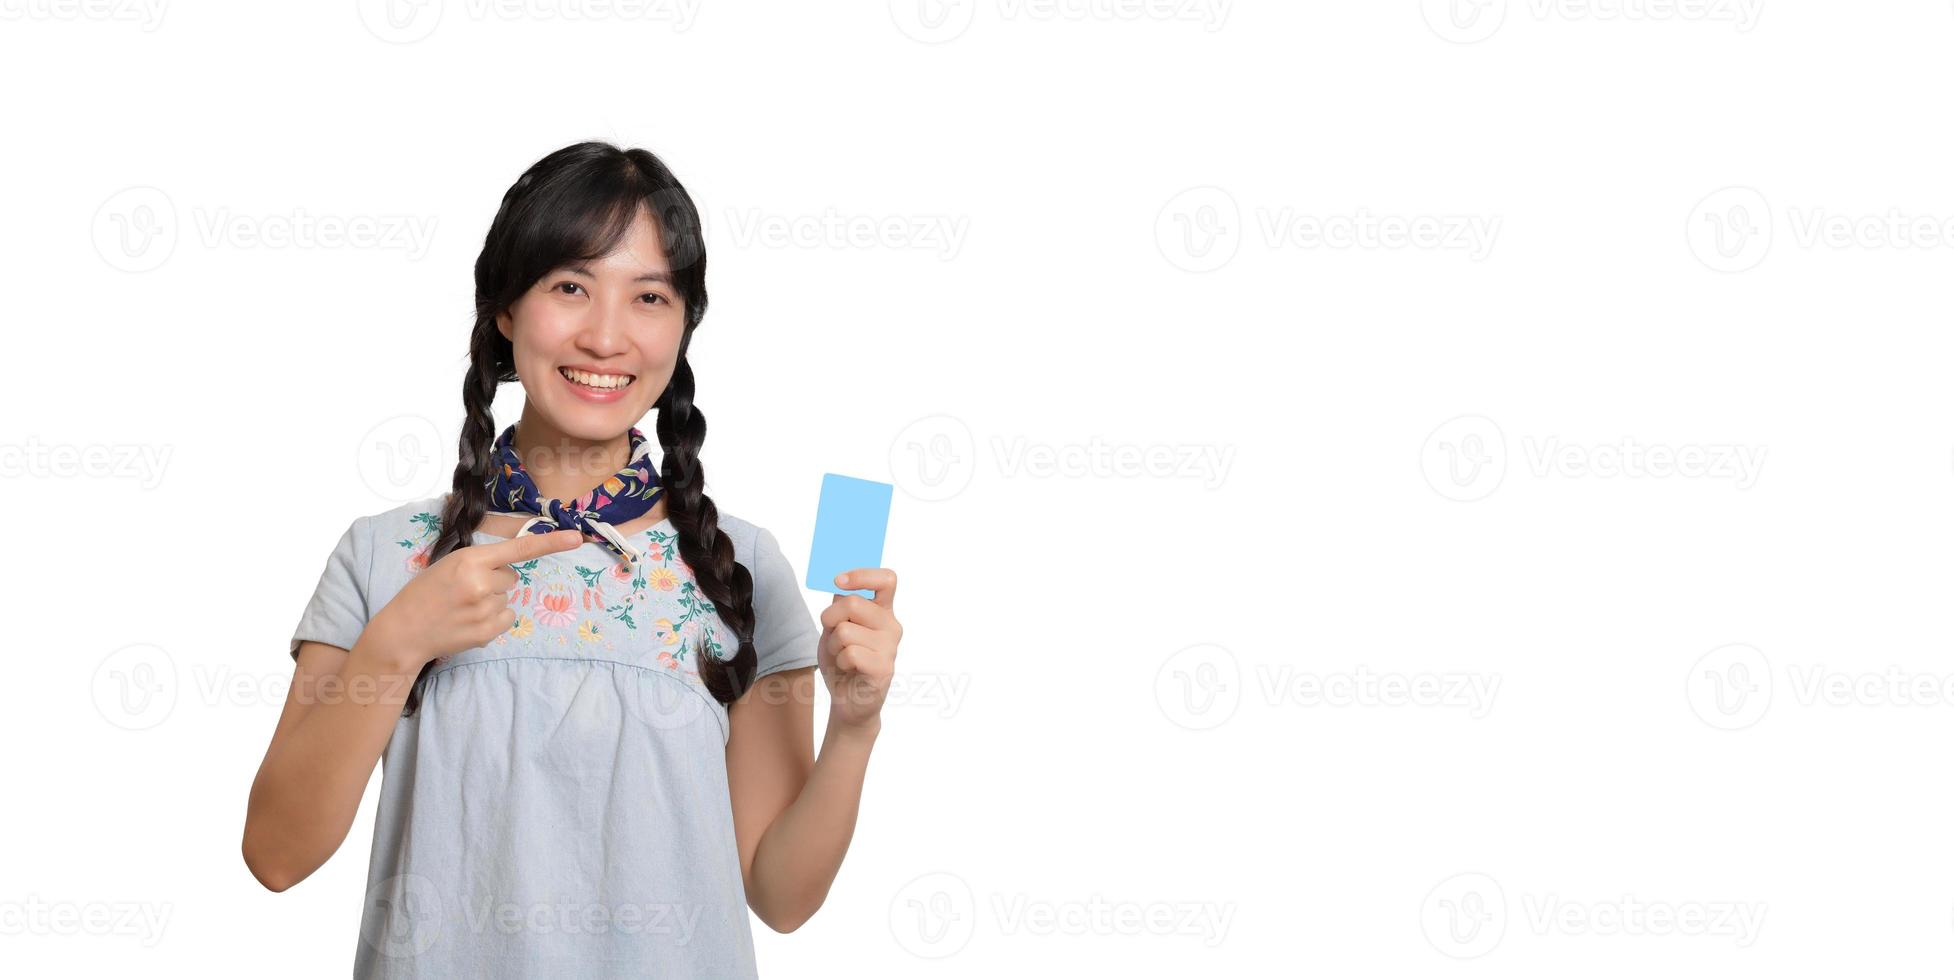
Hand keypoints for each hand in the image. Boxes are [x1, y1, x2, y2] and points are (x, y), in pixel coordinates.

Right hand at [368, 529, 584, 668]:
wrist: (403, 631)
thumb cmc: (424, 593)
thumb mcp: (448, 565)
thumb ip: (479, 562)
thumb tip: (509, 568)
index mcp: (469, 560)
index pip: (518, 549)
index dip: (550, 542)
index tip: (576, 538)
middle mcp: (481, 583)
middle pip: (511, 577)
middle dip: (494, 581)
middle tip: (465, 590)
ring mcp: (485, 610)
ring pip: (507, 598)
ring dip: (491, 601)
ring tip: (462, 607)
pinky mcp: (487, 632)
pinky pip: (507, 617)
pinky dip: (493, 619)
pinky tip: (470, 621)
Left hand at [817, 569, 901, 731]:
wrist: (847, 699)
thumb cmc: (842, 660)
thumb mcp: (835, 627)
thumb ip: (840, 604)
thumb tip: (839, 583)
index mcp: (882, 610)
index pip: (886, 580)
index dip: (862, 575)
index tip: (838, 580)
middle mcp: (891, 625)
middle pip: (853, 603)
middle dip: (830, 618)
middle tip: (832, 633)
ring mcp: (890, 647)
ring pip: (846, 631)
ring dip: (834, 646)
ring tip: (842, 657)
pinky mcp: (884, 668)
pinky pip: (850, 653)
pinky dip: (840, 661)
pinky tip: (849, 669)